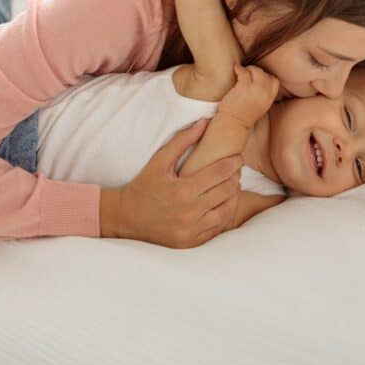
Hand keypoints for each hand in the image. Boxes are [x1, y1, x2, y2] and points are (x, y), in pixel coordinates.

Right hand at [104, 119, 242, 247]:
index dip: (233, 163)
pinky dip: (224, 214)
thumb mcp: (159, 161)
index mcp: (183, 190)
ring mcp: (191, 229)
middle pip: (227, 191)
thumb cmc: (144, 185)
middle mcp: (189, 212)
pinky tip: (223, 204)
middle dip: (235, 178)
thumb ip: (182, 140)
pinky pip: (217, 228)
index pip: (220, 173)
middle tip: (235, 170)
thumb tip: (204, 122)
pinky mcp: (191, 241)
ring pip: (226, 211)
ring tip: (232, 186)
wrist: (126, 217)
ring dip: (233, 197)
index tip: (238, 157)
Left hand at [218, 65, 279, 127]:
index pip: (275, 81)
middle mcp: (265, 93)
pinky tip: (236, 69)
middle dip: (257, 71)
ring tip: (242, 70)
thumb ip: (263, 96)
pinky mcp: (244, 87)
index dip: (267, 76)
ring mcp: (255, 89)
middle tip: (248, 72)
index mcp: (269, 99)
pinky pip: (244, 72)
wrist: (234, 123)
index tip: (258, 77)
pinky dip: (239, 69)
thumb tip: (260, 84)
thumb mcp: (260, 107)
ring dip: (249, 69)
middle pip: (265, 74)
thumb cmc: (243, 116)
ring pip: (256, 71)